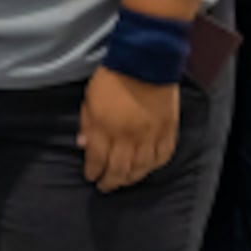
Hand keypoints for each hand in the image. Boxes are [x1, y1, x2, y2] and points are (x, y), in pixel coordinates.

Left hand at [79, 65, 179, 190]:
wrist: (145, 63)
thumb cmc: (112, 78)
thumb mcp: (89, 99)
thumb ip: (86, 124)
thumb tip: (82, 146)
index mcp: (106, 127)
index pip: (97, 159)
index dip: (93, 171)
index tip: (90, 177)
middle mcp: (128, 136)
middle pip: (119, 169)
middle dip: (110, 182)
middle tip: (104, 187)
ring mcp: (150, 135)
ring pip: (142, 168)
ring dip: (131, 178)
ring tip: (123, 182)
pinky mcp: (168, 131)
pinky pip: (163, 156)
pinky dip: (154, 166)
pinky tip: (147, 169)